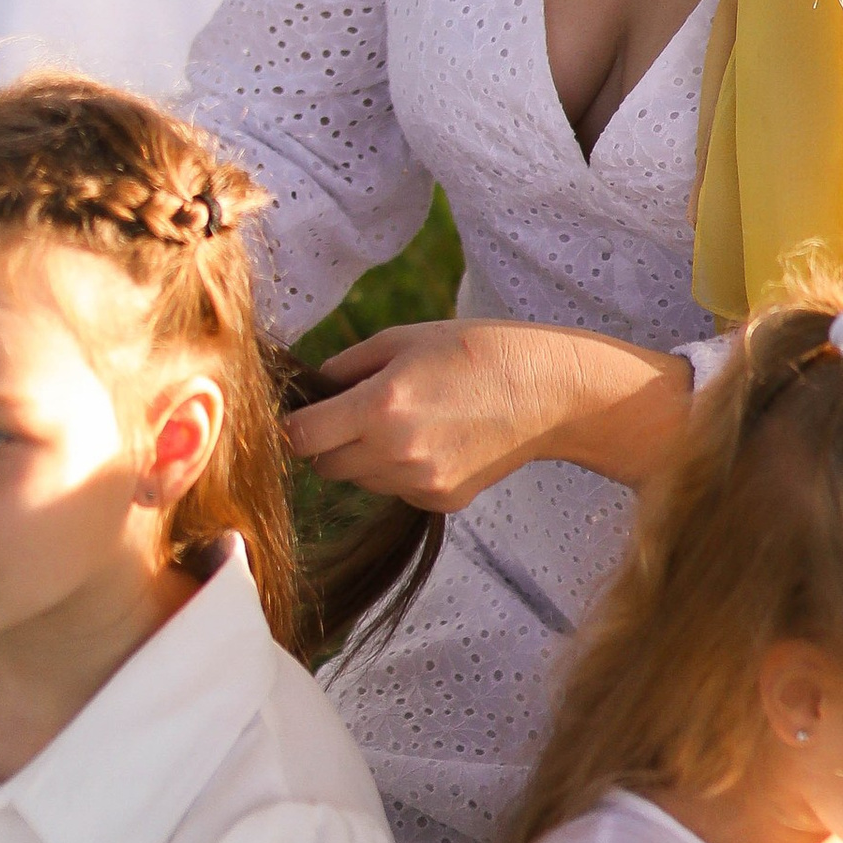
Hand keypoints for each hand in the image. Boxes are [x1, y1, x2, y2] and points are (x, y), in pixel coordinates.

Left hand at [285, 322, 691, 505]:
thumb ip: (345, 367)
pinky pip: (395, 491)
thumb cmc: (472, 351)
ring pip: (359, 482)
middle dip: (327, 441)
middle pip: (324, 467)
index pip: (301, 438)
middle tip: (353, 412)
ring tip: (404, 420)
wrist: (546, 391)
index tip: (304, 411)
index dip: (296, 423)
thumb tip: (308, 392)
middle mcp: (396, 453)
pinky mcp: (441, 502)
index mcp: (380, 406)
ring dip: (363, 457)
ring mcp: (420, 484)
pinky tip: (434, 440)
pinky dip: (399, 471)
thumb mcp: (402, 340)